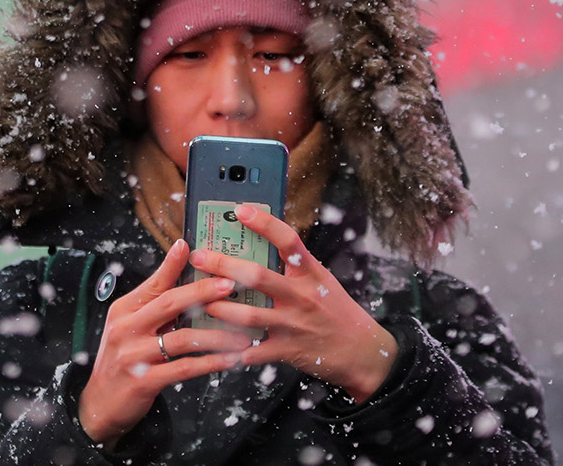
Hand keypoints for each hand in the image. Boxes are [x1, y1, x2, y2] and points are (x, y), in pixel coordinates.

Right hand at [76, 239, 252, 449]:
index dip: (172, 265)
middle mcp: (126, 329)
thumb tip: (182, 277)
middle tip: (230, 285)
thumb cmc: (123, 359)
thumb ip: (152, 305)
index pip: (153, 283)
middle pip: (169, 303)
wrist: (100, 403)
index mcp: (124, 310)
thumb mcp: (129, 326)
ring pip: (182, 339)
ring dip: (217, 335)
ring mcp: (133, 355)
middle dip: (202, 292)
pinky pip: (183, 369)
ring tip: (242, 335)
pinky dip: (209, 363)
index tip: (191, 247)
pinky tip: (228, 360)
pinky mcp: (143, 381)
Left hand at [193, 204, 398, 403]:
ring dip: (219, 308)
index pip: (287, 240)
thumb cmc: (336, 311)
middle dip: (223, 266)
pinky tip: (213, 345)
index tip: (239, 210)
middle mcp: (302, 296)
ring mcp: (294, 324)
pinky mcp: (288, 350)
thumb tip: (262, 242)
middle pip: (257, 276)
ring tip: (199, 301)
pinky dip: (232, 350)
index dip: (263, 223)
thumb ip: (295, 266)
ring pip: (249, 315)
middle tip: (199, 257)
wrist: (363, 352)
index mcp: (311, 273)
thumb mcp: (322, 281)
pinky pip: (254, 351)